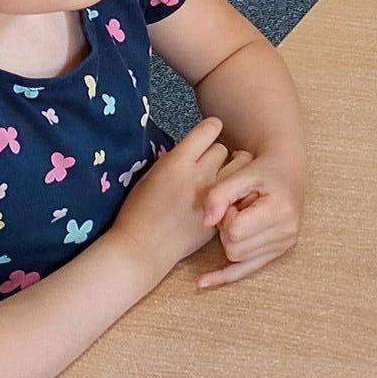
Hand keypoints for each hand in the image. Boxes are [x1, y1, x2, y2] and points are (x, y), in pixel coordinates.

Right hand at [110, 118, 234, 276]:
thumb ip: (175, 159)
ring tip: (220, 179)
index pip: (209, 129)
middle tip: (208, 165)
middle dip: (216, 154)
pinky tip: (220, 199)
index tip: (208, 134)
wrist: (141, 248)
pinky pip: (236, 193)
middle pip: (223, 149)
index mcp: (176, 162)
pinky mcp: (221, 213)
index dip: (210, 129)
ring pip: (238, 168)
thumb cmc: (138, 212)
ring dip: (231, 170)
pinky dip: (232, 192)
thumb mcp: (150, 176)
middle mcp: (198, 175)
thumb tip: (195, 147)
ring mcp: (212, 196)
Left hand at [196, 148, 305, 288]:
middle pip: (234, 248)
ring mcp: (286, 243)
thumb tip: (206, 222)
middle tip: (236, 208)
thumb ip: (219, 193)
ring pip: (237, 258)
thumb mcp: (241, 172)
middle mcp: (287, 231)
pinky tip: (203, 281)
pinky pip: (247, 270)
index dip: (225, 216)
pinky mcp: (281, 249)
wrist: (287, 169)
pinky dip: (225, 276)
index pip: (235, 230)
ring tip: (242, 216)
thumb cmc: (263, 169)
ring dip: (231, 239)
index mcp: (280, 211)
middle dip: (227, 230)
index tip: (233, 200)